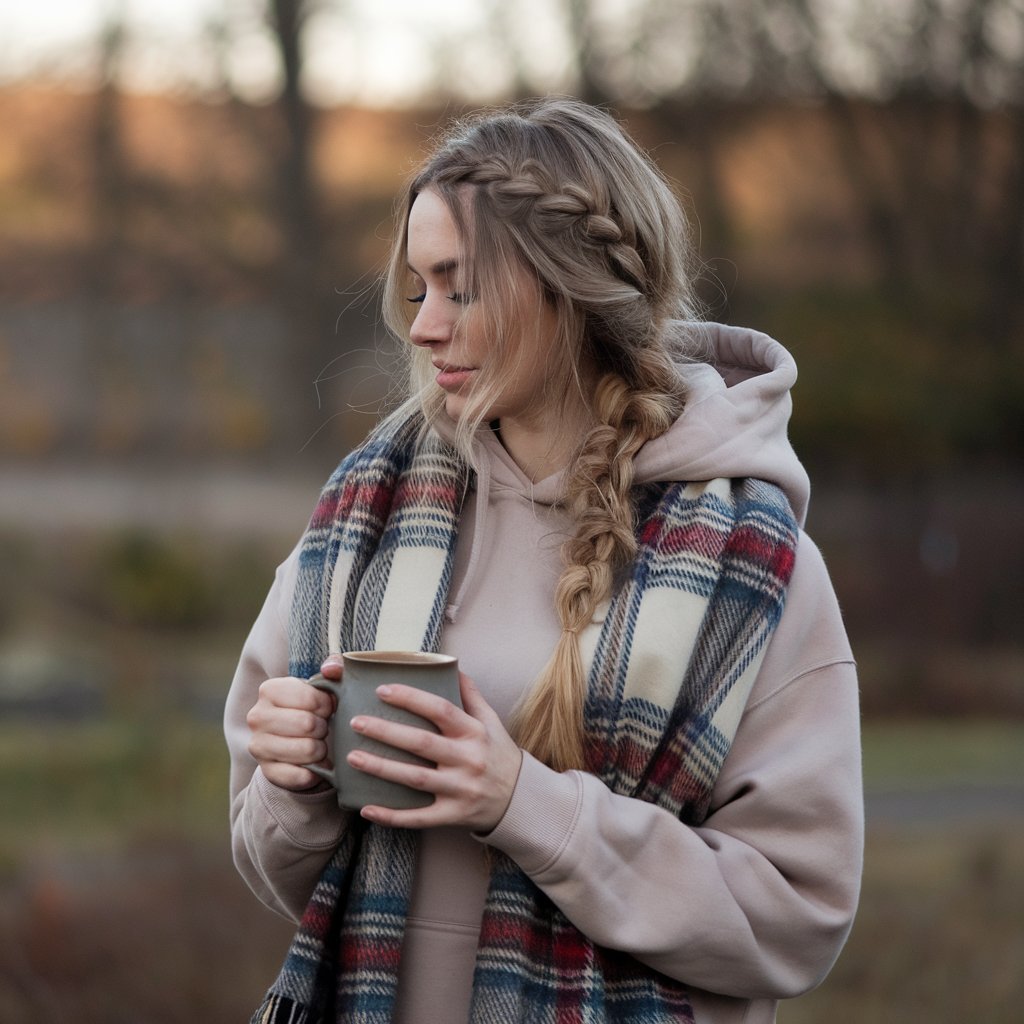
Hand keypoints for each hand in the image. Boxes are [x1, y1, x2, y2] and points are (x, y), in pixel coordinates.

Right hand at [246, 659, 338, 791]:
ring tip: (318, 745)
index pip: (310, 698)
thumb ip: (334, 669)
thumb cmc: (311, 709)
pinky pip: (301, 775)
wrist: (295, 743)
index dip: (327, 705)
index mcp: (269, 689)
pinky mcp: (266, 771)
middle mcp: (257, 716)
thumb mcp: (322, 686)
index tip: (326, 709)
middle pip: (308, 724)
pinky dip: (314, 772)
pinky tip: (313, 765)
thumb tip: (332, 669)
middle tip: (322, 729)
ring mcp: (258, 745)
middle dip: (324, 728)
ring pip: (307, 750)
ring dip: (321, 750)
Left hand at [346, 672, 523, 832]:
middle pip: (421, 743)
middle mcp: (468, 759)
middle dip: (385, 731)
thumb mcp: (491, 721)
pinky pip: (418, 817)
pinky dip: (391, 815)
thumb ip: (471, 694)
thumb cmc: (498, 753)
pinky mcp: (453, 815)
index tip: (382, 690)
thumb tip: (451, 666)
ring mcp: (460, 789)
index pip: (439, 709)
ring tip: (352, 758)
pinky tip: (366, 807)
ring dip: (381, 768)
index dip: (410, 698)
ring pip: (414, 779)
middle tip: (356, 722)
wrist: (520, 799)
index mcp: (474, 732)